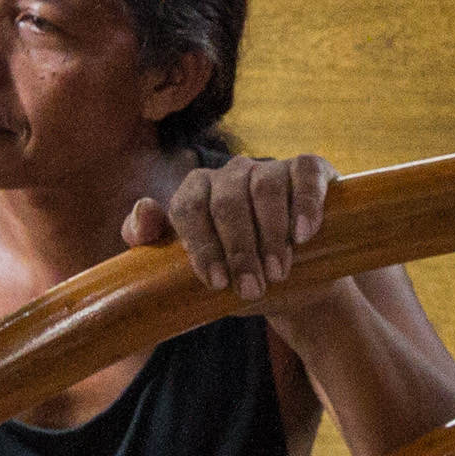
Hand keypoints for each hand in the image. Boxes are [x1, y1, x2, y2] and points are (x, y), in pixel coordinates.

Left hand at [126, 153, 335, 306]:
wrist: (298, 284)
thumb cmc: (238, 275)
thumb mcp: (196, 272)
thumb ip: (153, 244)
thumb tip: (144, 210)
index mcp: (196, 192)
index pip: (188, 207)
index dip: (201, 245)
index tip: (217, 282)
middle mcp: (231, 173)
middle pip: (227, 202)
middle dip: (239, 250)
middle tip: (252, 288)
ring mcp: (271, 167)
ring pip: (265, 187)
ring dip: (271, 235)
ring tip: (278, 273)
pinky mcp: (310, 169)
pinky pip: (306, 175)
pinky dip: (305, 203)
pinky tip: (303, 234)